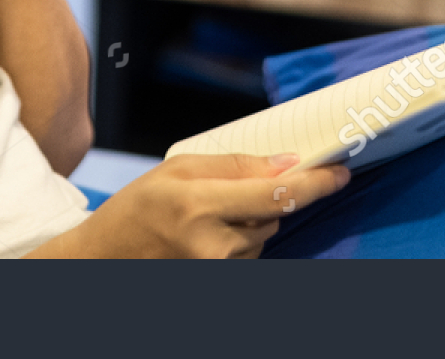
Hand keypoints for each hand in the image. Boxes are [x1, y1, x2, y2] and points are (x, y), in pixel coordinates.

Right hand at [62, 153, 350, 258]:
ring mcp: (218, 270)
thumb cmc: (137, 208)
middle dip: (265, 197)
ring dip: (249, 221)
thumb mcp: (177, 169)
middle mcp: (213, 244)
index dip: (314, 184)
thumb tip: (288, 163)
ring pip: (263, 235)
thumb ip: (235, 165)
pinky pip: (250, 255)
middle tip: (226, 191)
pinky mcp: (220, 282)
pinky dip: (239, 241)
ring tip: (204, 217)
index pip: (275, 193)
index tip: (340, 172)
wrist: (104, 260)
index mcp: (199, 205)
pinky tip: (206, 237)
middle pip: (272, 214)